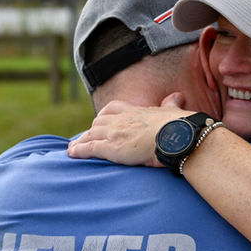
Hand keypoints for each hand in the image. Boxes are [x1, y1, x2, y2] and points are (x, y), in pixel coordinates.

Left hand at [67, 93, 193, 165]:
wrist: (176, 137)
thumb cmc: (178, 126)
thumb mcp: (173, 110)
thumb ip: (171, 104)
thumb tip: (178, 97)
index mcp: (135, 111)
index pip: (113, 109)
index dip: (105, 115)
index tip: (102, 120)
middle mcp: (121, 120)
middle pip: (99, 122)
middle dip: (93, 130)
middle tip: (88, 137)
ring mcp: (114, 133)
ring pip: (91, 135)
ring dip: (82, 141)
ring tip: (75, 148)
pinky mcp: (111, 148)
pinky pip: (89, 148)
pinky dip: (79, 150)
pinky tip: (72, 153)